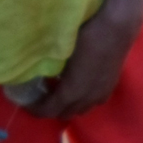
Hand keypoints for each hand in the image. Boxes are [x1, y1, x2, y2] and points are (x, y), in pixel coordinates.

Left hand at [28, 1, 142, 119]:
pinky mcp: (109, 87)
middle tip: (38, 96)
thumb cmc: (86, 35)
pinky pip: (91, 103)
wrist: (118, 28)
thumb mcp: (60, 51)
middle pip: (65, 114)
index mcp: (73, 91)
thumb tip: (34, 75)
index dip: (36, 109)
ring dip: (66, 105)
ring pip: (80, 110)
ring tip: (56, 91)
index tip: (25, 102)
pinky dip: (80, 101)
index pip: (50, 110)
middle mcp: (88, 99)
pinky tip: (75, 86)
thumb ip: (48, 68)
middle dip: (50, 109)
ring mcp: (101, 94)